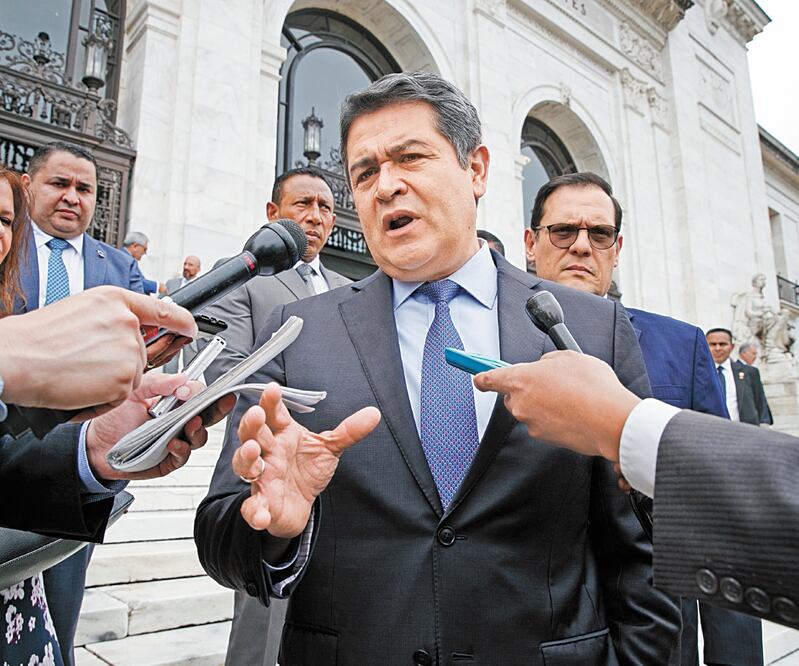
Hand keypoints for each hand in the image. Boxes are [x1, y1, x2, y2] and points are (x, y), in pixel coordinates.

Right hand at [0, 286, 196, 412]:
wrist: (13, 358)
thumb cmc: (36, 338)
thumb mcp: (81, 310)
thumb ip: (113, 316)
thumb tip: (134, 326)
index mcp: (116, 300)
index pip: (165, 309)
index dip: (183, 322)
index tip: (191, 329)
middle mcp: (128, 321)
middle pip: (143, 352)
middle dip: (120, 363)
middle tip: (84, 362)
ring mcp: (129, 350)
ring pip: (132, 375)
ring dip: (109, 381)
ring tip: (76, 372)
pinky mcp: (125, 379)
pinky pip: (122, 395)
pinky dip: (102, 398)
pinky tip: (79, 386)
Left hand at [86, 372, 234, 480]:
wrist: (94, 445)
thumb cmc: (113, 418)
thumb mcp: (133, 392)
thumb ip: (157, 384)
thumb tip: (182, 378)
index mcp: (174, 403)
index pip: (198, 395)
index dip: (200, 392)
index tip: (190, 390)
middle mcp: (179, 422)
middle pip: (208, 415)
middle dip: (219, 408)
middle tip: (223, 400)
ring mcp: (176, 441)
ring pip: (199, 437)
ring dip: (198, 430)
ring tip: (190, 424)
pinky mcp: (168, 461)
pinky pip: (182, 456)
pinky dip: (181, 449)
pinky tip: (172, 443)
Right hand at [233, 383, 380, 537]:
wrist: (301, 505)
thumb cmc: (307, 471)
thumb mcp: (330, 448)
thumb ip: (349, 431)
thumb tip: (374, 413)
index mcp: (283, 435)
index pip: (275, 414)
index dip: (271, 401)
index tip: (272, 389)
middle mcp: (268, 453)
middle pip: (253, 435)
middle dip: (252, 424)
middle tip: (256, 414)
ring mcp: (262, 478)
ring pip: (245, 465)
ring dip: (246, 458)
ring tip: (253, 452)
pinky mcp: (261, 504)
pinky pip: (252, 506)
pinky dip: (254, 510)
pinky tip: (260, 513)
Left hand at [473, 351, 640, 461]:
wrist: (611, 421)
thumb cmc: (593, 387)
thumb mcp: (569, 357)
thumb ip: (548, 361)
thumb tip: (544, 367)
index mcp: (521, 379)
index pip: (490, 378)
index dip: (482, 377)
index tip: (477, 377)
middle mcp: (521, 404)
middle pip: (513, 396)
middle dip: (527, 390)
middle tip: (551, 383)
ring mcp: (532, 423)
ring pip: (531, 410)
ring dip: (545, 404)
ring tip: (571, 397)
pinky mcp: (546, 438)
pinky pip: (545, 424)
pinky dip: (556, 418)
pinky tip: (576, 411)